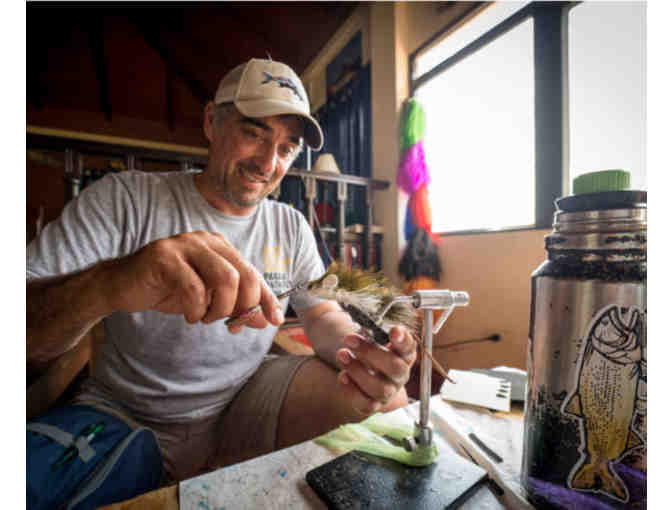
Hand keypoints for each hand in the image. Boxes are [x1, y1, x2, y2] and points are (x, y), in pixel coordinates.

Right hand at [103, 231, 282, 329]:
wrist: (122, 286)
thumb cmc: (168, 290)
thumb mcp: (208, 300)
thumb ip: (236, 306)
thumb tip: (266, 320)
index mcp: (220, 247)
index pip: (253, 272)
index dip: (266, 298)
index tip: (274, 320)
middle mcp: (206, 240)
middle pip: (244, 274)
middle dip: (243, 306)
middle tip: (229, 324)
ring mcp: (185, 245)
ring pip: (225, 278)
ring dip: (220, 308)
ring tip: (206, 318)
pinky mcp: (164, 257)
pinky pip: (194, 288)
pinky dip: (197, 309)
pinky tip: (190, 316)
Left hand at [334, 326, 416, 414]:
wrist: (361, 376)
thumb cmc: (369, 353)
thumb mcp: (372, 339)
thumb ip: (368, 331)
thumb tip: (351, 317)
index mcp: (403, 355)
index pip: (409, 347)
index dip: (404, 340)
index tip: (393, 330)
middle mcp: (400, 375)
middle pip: (395, 368)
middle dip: (371, 353)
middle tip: (349, 339)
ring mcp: (389, 392)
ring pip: (380, 388)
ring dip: (358, 371)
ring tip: (341, 355)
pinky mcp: (374, 405)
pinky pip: (366, 403)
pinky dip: (352, 390)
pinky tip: (342, 376)